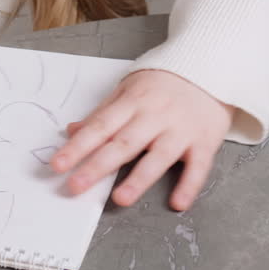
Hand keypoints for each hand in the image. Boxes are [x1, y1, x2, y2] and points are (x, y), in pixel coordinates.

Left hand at [51, 70, 233, 210]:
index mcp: (132, 103)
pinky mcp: (205, 141)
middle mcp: (155, 117)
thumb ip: (102, 112)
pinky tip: (177, 203)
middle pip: (123, 144)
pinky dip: (189, 185)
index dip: (77, 146)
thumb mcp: (129, 89)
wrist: (211, 66)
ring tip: (119, 199)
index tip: (57, 164)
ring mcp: (181, 130)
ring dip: (139, 179)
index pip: (100, 127)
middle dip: (98, 165)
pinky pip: (198, 166)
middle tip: (75, 186)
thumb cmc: (164, 82)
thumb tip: (72, 131)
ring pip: (159, 157)